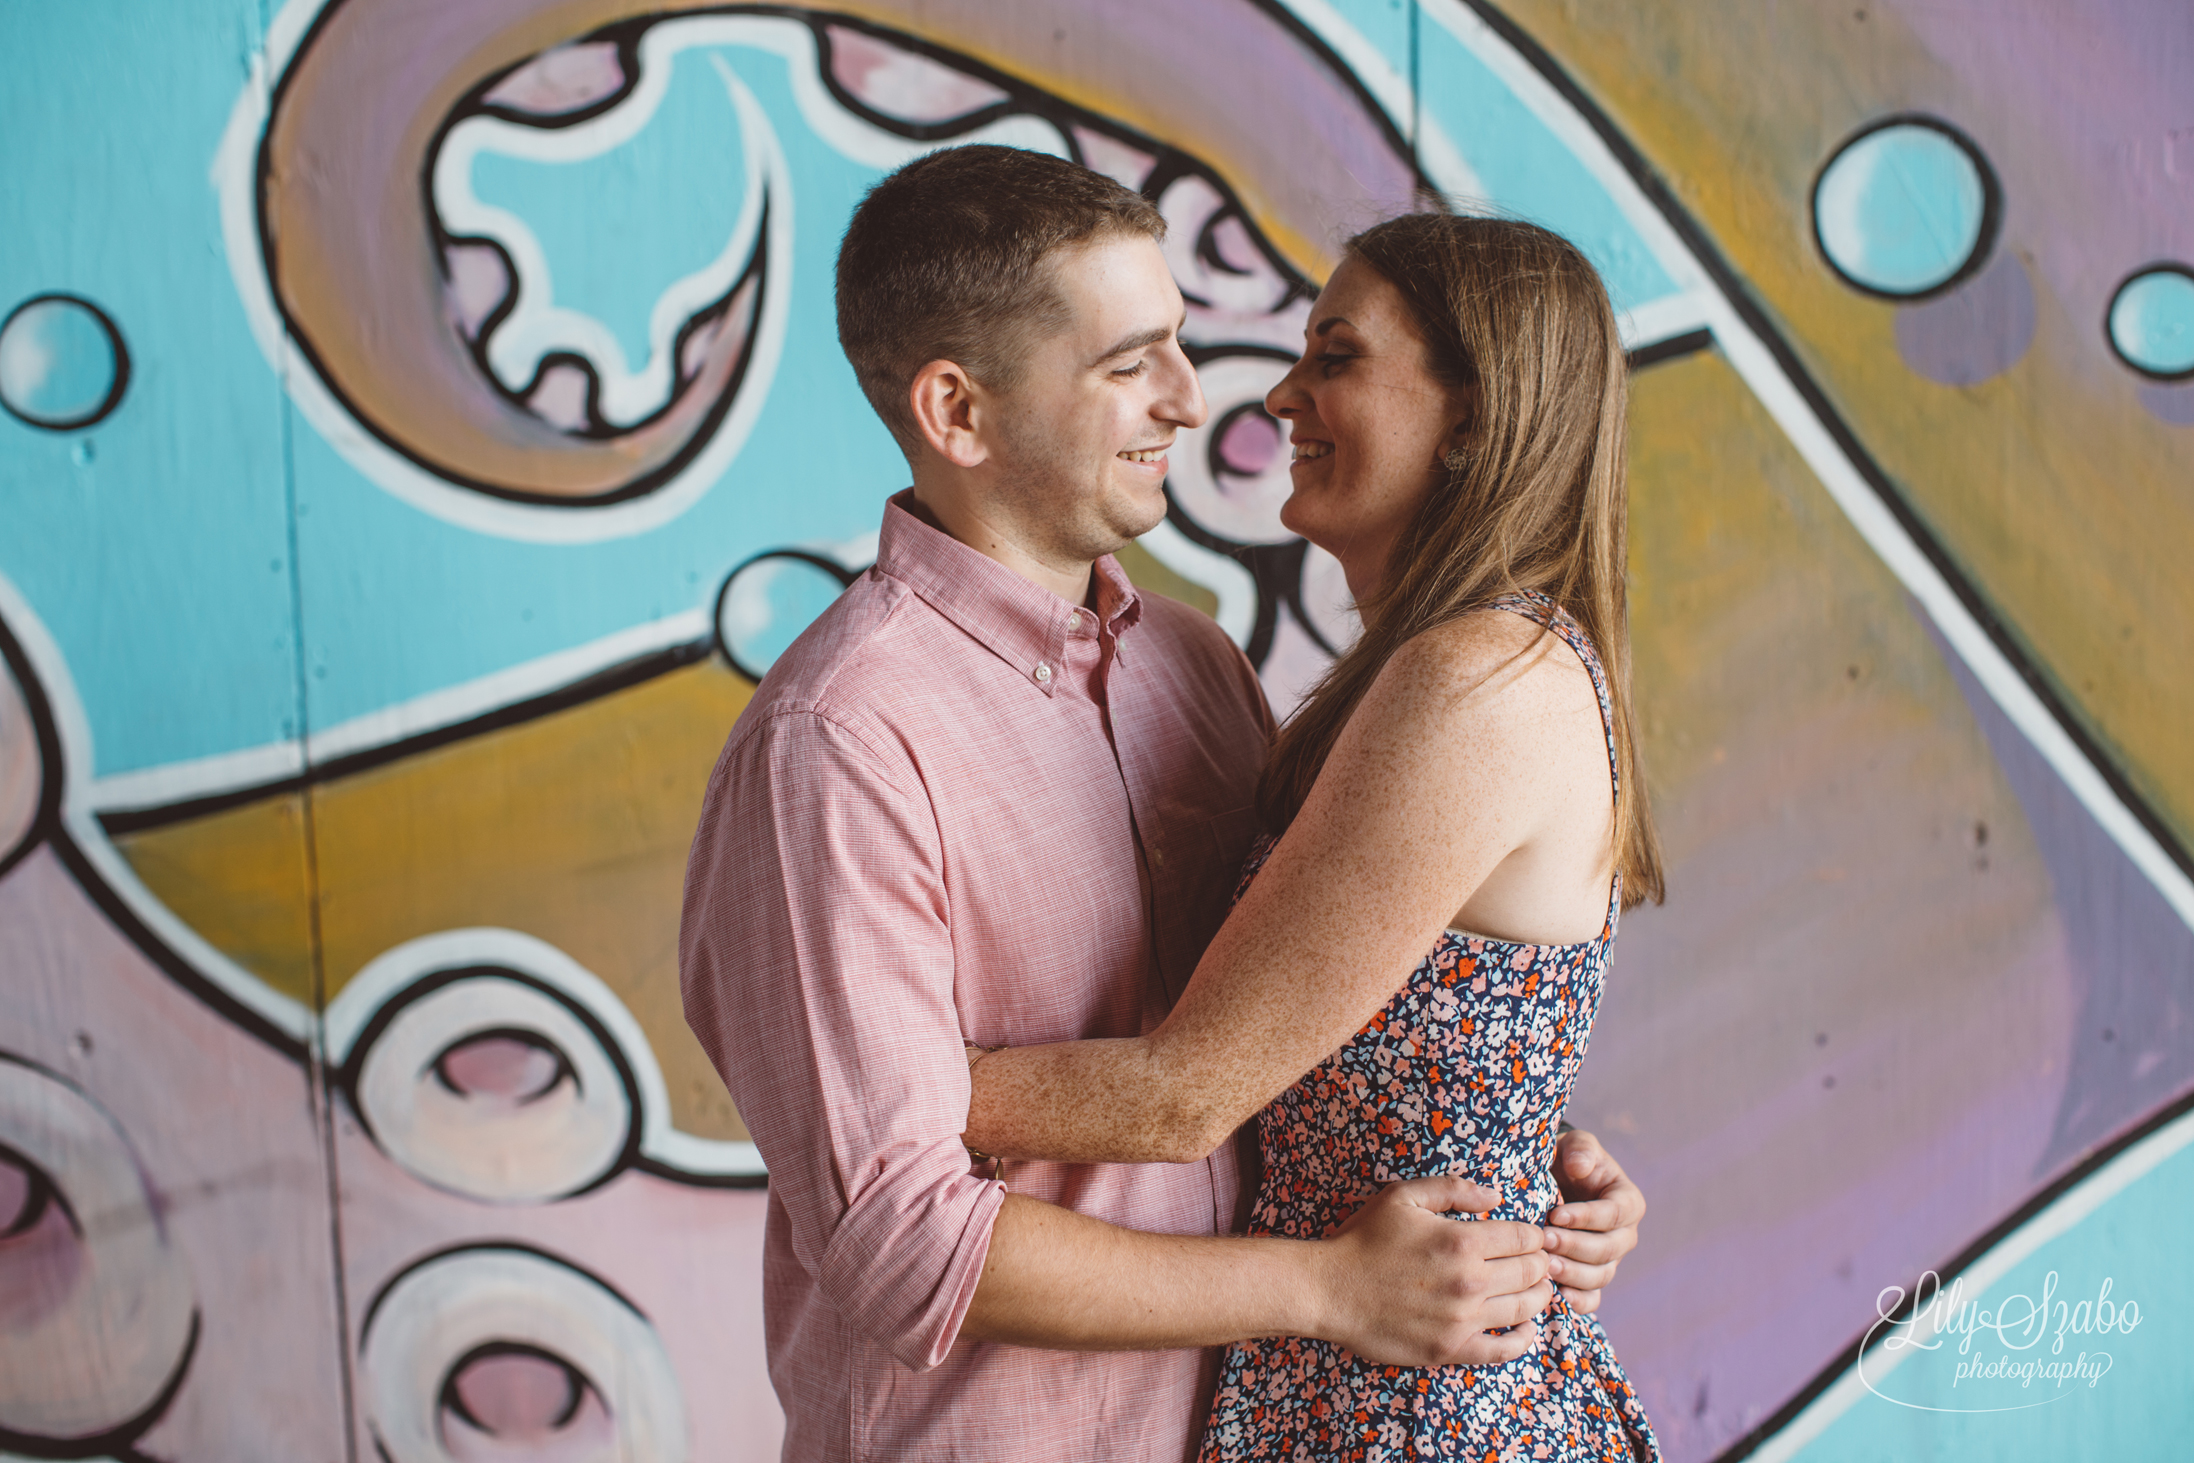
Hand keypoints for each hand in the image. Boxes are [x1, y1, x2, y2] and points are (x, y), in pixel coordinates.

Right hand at [1314, 1175, 1552, 1367]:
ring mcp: (1462, 1320)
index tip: (1532, 1237)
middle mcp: (1469, 1282)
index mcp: (1461, 1241)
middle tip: (1538, 1261)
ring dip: (1538, 1295)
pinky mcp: (1451, 1349)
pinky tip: (1525, 1328)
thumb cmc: (1364, 1239)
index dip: (1536, 1235)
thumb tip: (1497, 1196)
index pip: (1526, 1238)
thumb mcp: (1403, 1197)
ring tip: (1535, 1288)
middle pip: (1533, 1272)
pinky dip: (1523, 1339)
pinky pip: (1503, 1350)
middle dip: (1541, 1263)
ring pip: (1526, 1308)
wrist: (1329, 1290)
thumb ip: (1454, 1189)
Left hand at [1542, 1129, 1643, 1313]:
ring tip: (1546, 1267)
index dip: (1586, 1217)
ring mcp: (1610, 1259)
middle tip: (1544, 1241)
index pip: (1613, 1214)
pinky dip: (1580, 1301)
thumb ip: (1580, 1150)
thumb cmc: (1567, 1159)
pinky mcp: (1593, 1277)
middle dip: (1575, 1246)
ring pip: (1600, 1275)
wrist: (1556, 1181)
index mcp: (1627, 1201)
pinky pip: (1594, 1296)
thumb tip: (1581, 1167)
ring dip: (1574, 1274)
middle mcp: (1625, 1234)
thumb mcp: (1575, 1144)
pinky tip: (1559, 1296)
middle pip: (1607, 1249)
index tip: (1555, 1215)